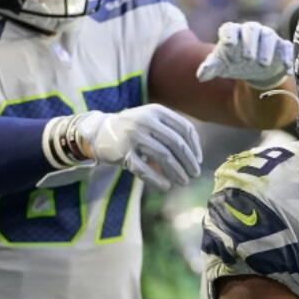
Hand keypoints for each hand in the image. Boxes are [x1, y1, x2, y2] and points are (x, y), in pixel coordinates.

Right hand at [77, 104, 202, 191]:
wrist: (100, 132)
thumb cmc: (134, 128)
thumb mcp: (152, 120)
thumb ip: (171, 129)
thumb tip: (196, 154)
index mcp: (156, 111)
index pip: (184, 128)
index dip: (195, 146)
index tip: (198, 160)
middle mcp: (145, 121)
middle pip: (176, 143)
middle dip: (188, 161)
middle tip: (194, 174)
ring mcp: (133, 136)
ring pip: (163, 156)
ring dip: (177, 172)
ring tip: (184, 182)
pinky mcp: (122, 152)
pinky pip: (144, 169)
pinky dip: (157, 180)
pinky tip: (166, 186)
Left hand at [196, 21, 293, 89]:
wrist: (252, 68)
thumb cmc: (234, 63)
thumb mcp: (221, 66)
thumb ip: (211, 68)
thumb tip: (201, 76)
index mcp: (233, 33)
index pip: (230, 29)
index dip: (229, 36)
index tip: (228, 45)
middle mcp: (251, 31)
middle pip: (251, 29)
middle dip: (250, 43)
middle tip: (247, 58)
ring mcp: (267, 37)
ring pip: (269, 36)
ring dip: (267, 49)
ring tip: (263, 65)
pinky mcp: (281, 46)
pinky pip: (287, 48)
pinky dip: (288, 57)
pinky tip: (287, 69)